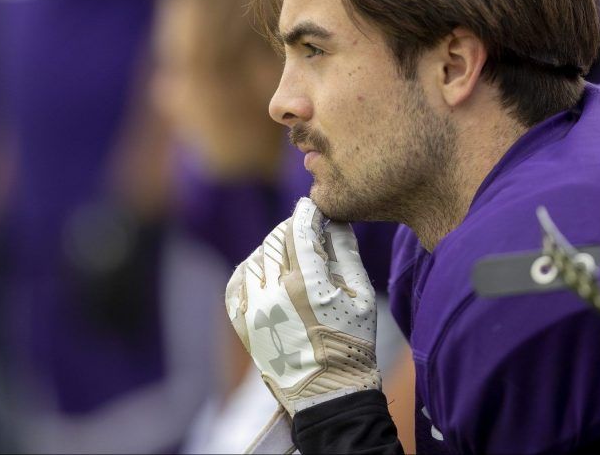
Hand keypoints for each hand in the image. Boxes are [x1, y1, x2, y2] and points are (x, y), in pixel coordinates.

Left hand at [226, 197, 379, 415]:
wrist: (329, 395)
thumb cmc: (352, 343)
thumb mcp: (361, 294)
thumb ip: (345, 251)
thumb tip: (333, 220)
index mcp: (306, 285)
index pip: (299, 230)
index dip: (307, 213)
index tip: (314, 206)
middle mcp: (273, 293)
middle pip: (277, 239)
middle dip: (293, 228)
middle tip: (308, 229)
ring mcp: (254, 309)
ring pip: (257, 257)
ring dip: (274, 248)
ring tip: (292, 253)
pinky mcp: (243, 323)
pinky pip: (238, 282)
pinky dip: (252, 269)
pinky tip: (268, 271)